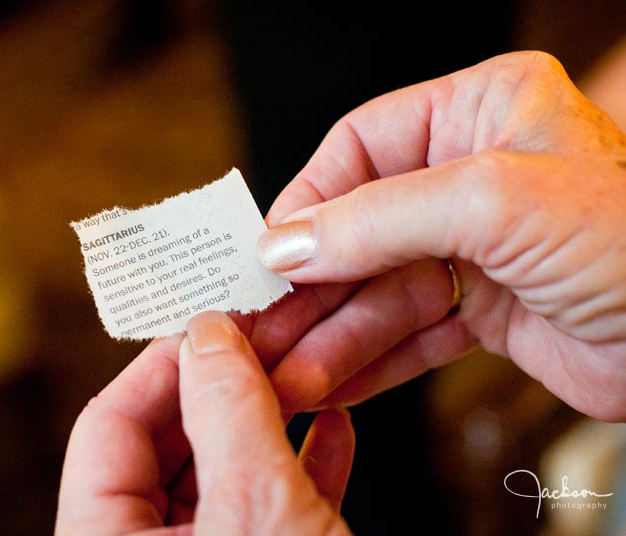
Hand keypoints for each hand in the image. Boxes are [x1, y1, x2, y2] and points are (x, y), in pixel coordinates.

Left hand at [55, 311, 354, 534]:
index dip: (163, 363)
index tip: (212, 322)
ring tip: (305, 371)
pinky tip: (332, 428)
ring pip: (222, 472)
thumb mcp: (257, 510)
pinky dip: (299, 466)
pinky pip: (267, 508)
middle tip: (266, 337)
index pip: (108, 426)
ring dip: (268, 420)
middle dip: (224, 387)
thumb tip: (210, 335)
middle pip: (167, 444)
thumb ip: (228, 415)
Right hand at [256, 50, 625, 421]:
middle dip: (313, 283)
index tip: (270, 248)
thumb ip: (379, 218)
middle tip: (263, 321)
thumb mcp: (496, 200)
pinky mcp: (486, 312)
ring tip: (288, 371)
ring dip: (332, 334)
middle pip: (361, 226)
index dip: (310, 197)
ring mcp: (477, 248)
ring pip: (380, 289)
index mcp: (479, 113)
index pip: (361, 145)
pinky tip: (331, 382)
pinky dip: (370, 360)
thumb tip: (287, 244)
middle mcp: (473, 176)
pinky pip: (410, 333)